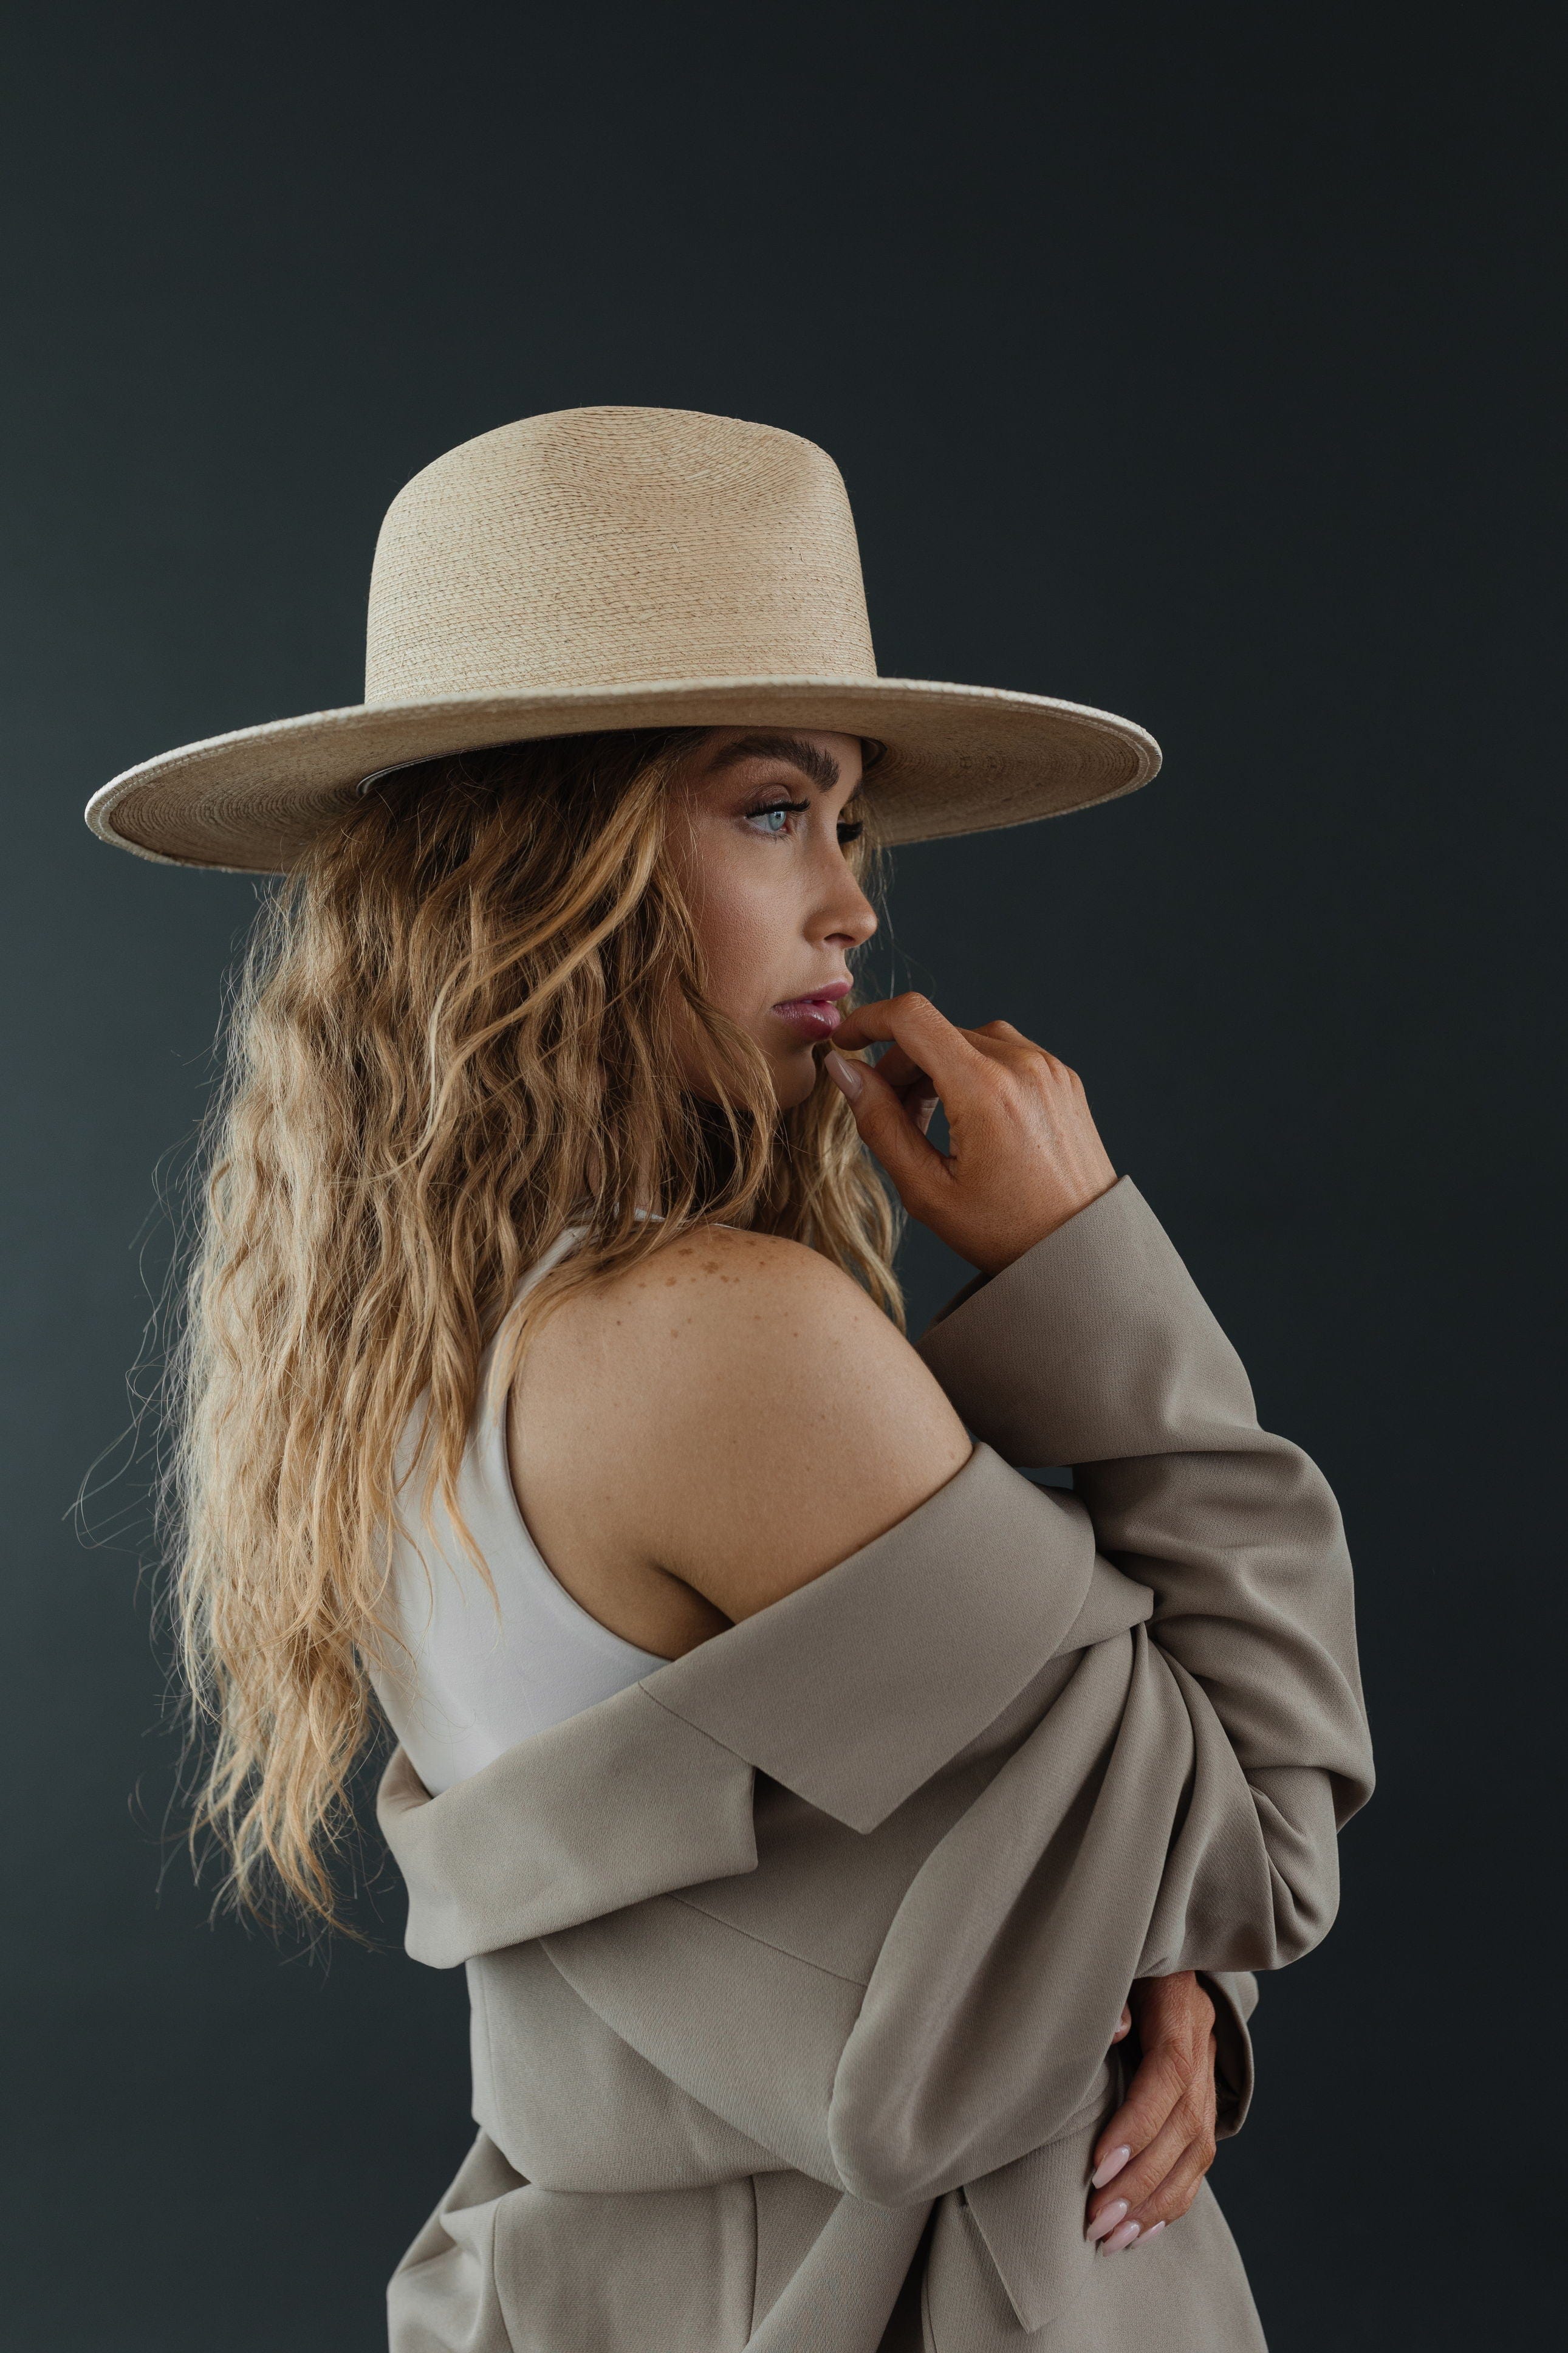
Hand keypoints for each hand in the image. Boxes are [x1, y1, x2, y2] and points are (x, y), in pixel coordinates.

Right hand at [825, 994, 1116, 1273]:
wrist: (1083, 1249)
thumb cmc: (1007, 1232)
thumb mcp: (928, 1190)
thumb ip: (880, 1124)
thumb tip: (844, 1072)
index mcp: (985, 1089)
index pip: (911, 1017)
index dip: (867, 1020)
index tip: (845, 1043)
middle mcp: (1021, 1064)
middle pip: (936, 1032)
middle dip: (898, 1065)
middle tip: (888, 1117)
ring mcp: (1047, 1067)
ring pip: (967, 1040)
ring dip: (934, 1069)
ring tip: (928, 1124)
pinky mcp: (1062, 1077)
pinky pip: (1002, 1053)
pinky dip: (971, 1072)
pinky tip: (966, 1119)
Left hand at [1085, 1973, 1218, 2255]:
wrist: (1164, 1953)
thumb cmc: (1124, 1960)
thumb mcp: (1118, 1963)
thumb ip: (1113, 1995)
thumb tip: (1114, 2030)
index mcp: (1181, 2013)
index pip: (1167, 2078)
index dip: (1136, 2126)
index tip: (1097, 2168)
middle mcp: (1203, 2051)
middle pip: (1182, 2128)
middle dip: (1139, 2182)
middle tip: (1096, 2222)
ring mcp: (1209, 2081)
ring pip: (1196, 2154)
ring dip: (1155, 2204)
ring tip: (1113, 2240)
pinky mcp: (1205, 2103)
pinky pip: (1199, 2162)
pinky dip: (1173, 2201)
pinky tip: (1143, 2231)